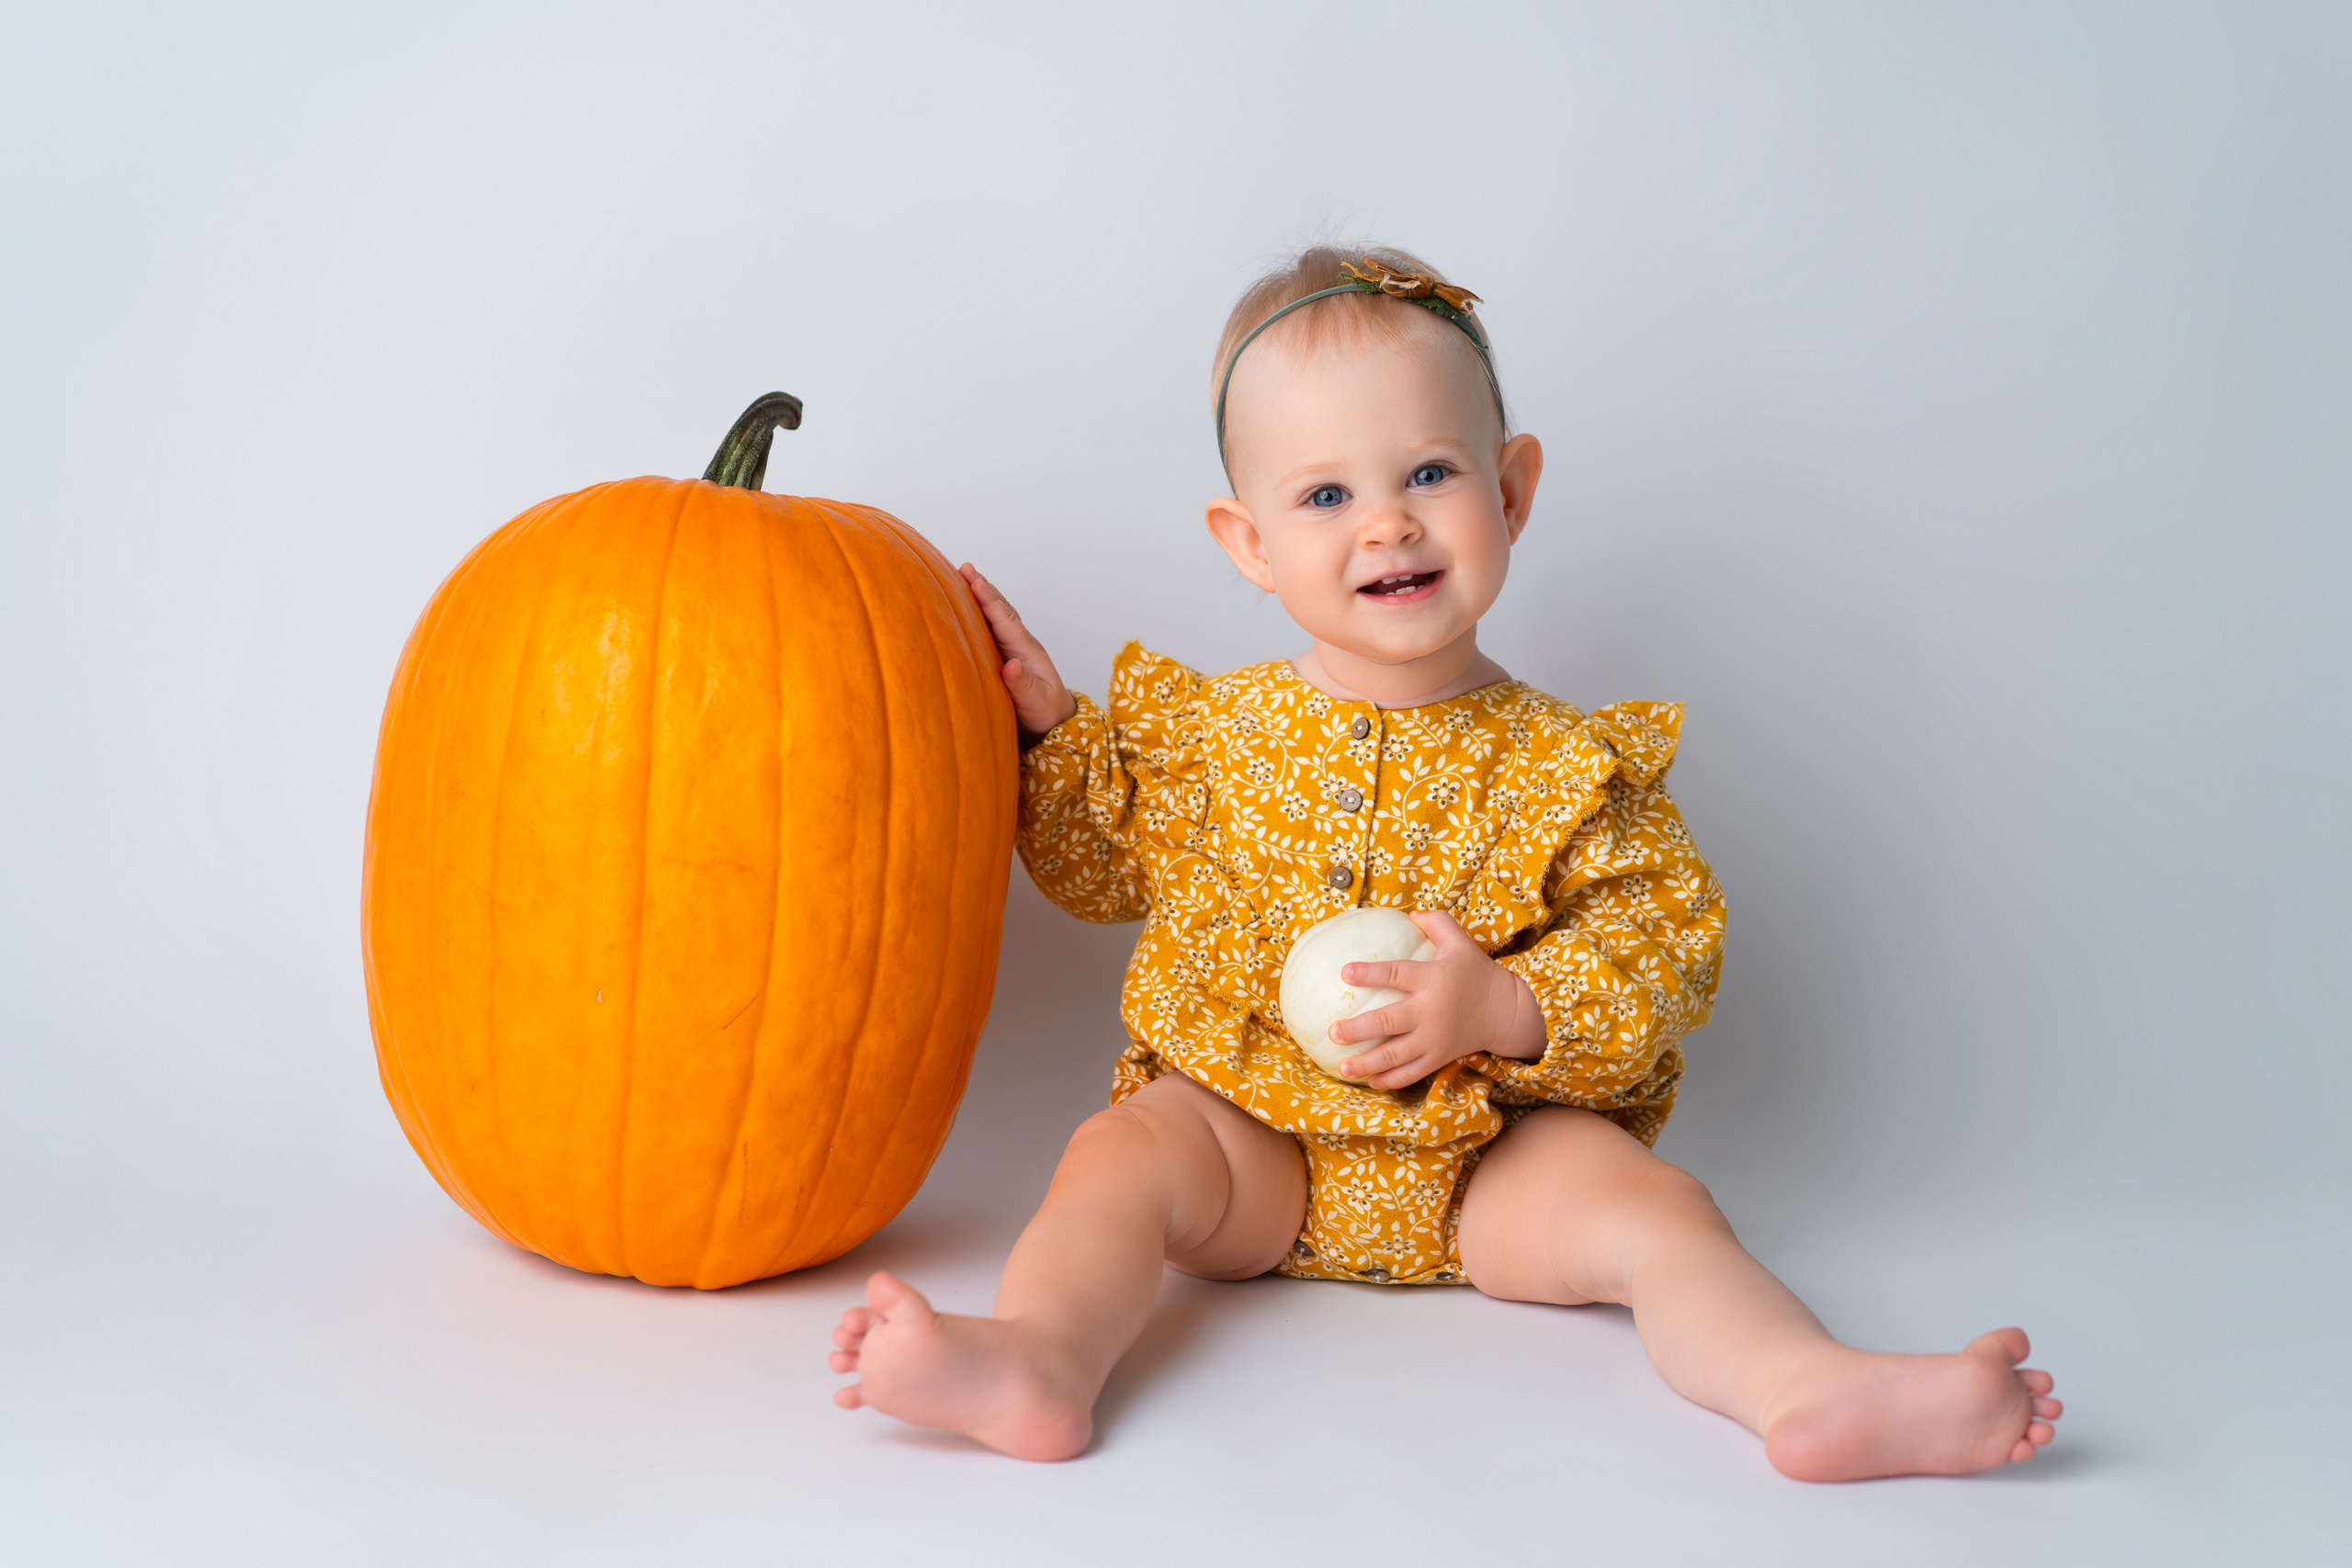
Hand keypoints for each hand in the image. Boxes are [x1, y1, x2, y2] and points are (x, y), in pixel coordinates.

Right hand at [960, 563, 1077, 743]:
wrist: (1054, 722)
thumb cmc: (1045, 712)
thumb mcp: (1036, 702)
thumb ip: (1024, 686)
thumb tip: (1012, 666)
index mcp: (1027, 651)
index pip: (1006, 621)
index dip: (990, 601)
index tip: (976, 582)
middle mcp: (1019, 644)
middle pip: (1000, 609)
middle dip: (983, 588)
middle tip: (964, 567)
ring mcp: (1011, 648)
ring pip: (995, 615)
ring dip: (980, 595)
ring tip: (962, 575)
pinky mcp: (1003, 655)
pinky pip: (989, 628)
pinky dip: (978, 612)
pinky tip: (965, 604)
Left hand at [1329, 910, 1546, 1089]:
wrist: (1504, 1010)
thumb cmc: (1475, 973)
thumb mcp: (1460, 942)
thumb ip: (1436, 922)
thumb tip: (1409, 913)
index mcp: (1431, 979)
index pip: (1396, 974)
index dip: (1370, 973)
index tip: (1344, 972)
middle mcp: (1430, 1011)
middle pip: (1388, 1022)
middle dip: (1358, 1029)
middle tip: (1333, 1031)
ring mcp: (1434, 1039)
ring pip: (1395, 1056)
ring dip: (1367, 1063)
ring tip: (1341, 1067)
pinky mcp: (1438, 1058)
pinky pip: (1411, 1073)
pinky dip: (1390, 1080)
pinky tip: (1370, 1082)